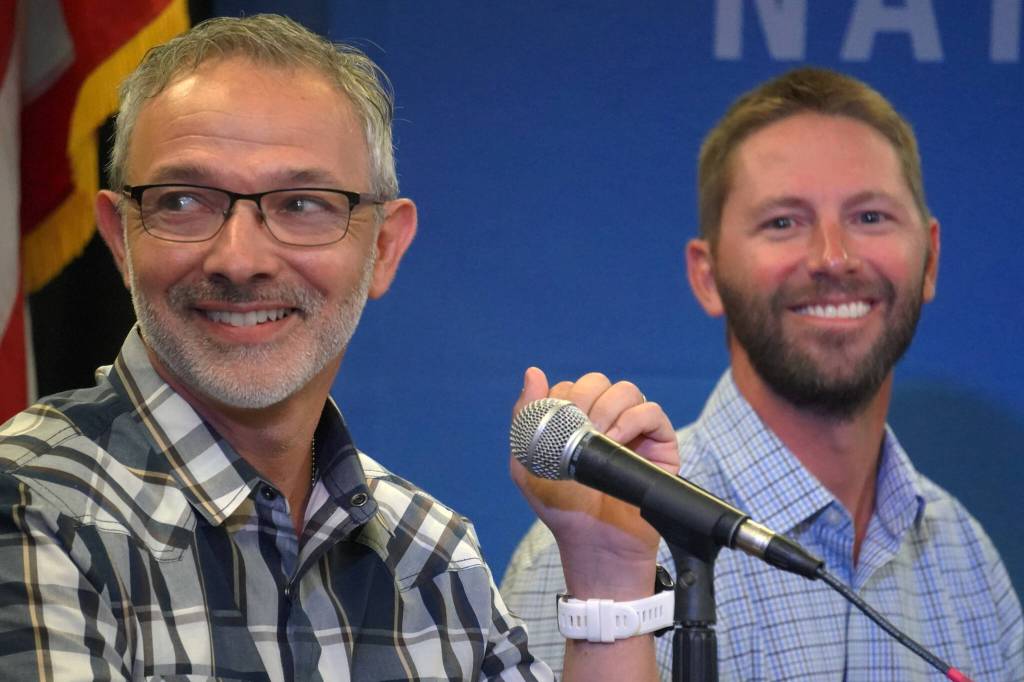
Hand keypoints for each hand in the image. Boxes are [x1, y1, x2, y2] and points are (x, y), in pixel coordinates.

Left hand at [510, 367, 678, 597]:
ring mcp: (634, 431)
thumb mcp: (529, 463)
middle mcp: (606, 420)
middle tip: (580, 430)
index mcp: (576, 421)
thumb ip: (527, 418)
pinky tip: (618, 441)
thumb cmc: (563, 509)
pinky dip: (634, 420)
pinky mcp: (660, 444)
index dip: (562, 398)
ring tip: (600, 437)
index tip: (557, 424)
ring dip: (608, 408)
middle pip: (599, 382)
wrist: (594, 544)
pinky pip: (653, 412)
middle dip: (585, 400)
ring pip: (627, 391)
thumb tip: (533, 372)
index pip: (571, 386)